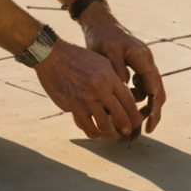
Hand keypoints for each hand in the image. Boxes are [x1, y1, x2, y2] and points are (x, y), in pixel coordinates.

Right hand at [32, 39, 150, 139]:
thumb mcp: (103, 63)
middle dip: (126, 128)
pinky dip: (92, 131)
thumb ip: (115, 80)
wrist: (53, 57)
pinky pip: (85, 126)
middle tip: (126, 132)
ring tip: (111, 133)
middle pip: (120, 118)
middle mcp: (100, 91)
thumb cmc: (80, 58)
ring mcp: (86, 101)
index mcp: (110, 79)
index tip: (136, 121)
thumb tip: (124, 97)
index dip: (135, 116)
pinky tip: (94, 130)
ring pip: (103, 126)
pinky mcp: (72, 107)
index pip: (129, 103)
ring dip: (109, 133)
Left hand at [78, 3, 163, 136]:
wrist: (99, 22)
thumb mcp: (108, 52)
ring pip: (150, 88)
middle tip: (146, 129)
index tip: (147, 126)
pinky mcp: (137, 64)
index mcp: (143, 59)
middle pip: (157, 91)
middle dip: (153, 111)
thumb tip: (126, 87)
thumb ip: (118, 69)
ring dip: (143, 103)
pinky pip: (143, 83)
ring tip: (131, 116)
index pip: (155, 89)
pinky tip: (124, 100)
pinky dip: (137, 94)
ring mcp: (143, 62)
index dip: (153, 110)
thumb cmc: (102, 37)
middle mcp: (147, 61)